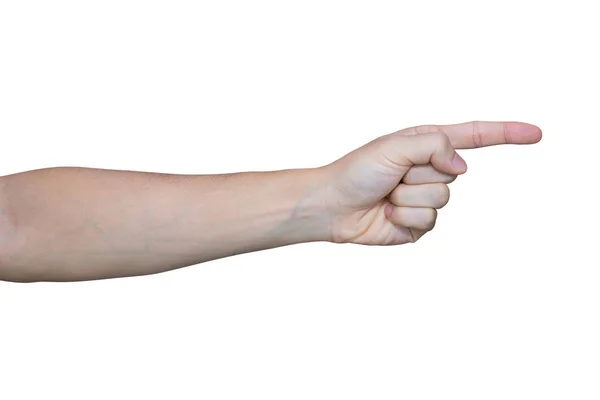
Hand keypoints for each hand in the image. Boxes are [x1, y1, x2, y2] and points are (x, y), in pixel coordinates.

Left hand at [321, 121, 541, 244]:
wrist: (333, 206)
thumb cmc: (357, 170)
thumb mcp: (394, 146)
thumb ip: (434, 146)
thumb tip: (461, 166)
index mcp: (427, 145)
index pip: (474, 137)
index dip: (506, 134)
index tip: (535, 134)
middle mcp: (429, 170)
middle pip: (454, 174)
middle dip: (420, 175)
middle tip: (392, 176)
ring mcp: (425, 198)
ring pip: (441, 200)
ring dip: (409, 199)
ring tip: (387, 195)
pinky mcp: (418, 224)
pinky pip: (428, 223)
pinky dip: (405, 218)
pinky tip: (387, 213)